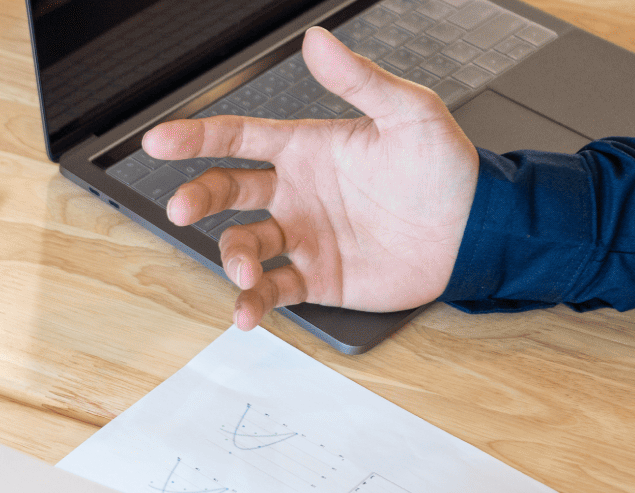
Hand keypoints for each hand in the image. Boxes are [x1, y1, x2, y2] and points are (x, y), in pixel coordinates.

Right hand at [141, 25, 477, 329]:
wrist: (475, 231)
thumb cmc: (445, 169)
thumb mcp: (410, 112)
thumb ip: (360, 79)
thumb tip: (319, 40)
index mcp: (306, 148)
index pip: (238, 138)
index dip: (196, 137)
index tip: (159, 140)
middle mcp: (296, 193)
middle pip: (225, 193)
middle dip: (197, 198)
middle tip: (180, 207)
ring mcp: (303, 238)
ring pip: (244, 245)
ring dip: (232, 258)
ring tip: (243, 270)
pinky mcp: (317, 279)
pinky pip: (273, 291)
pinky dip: (254, 303)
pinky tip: (246, 311)